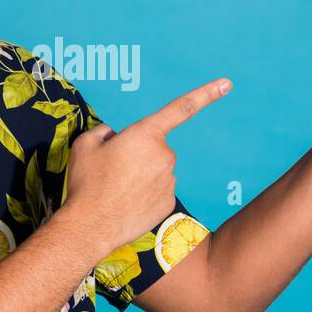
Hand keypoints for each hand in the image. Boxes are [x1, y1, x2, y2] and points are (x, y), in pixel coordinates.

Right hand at [62, 78, 230, 259]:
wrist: (91, 226)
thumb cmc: (87, 183)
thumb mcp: (85, 145)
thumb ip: (103, 132)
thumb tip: (113, 136)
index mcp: (146, 134)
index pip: (181, 108)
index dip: (206, 94)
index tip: (227, 84)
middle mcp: (165, 155)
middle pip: (154, 147)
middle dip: (137, 154)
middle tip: (112, 171)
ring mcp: (169, 181)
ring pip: (156, 171)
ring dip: (140, 176)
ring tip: (115, 190)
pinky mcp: (169, 203)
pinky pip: (157, 192)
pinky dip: (144, 195)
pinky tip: (126, 204)